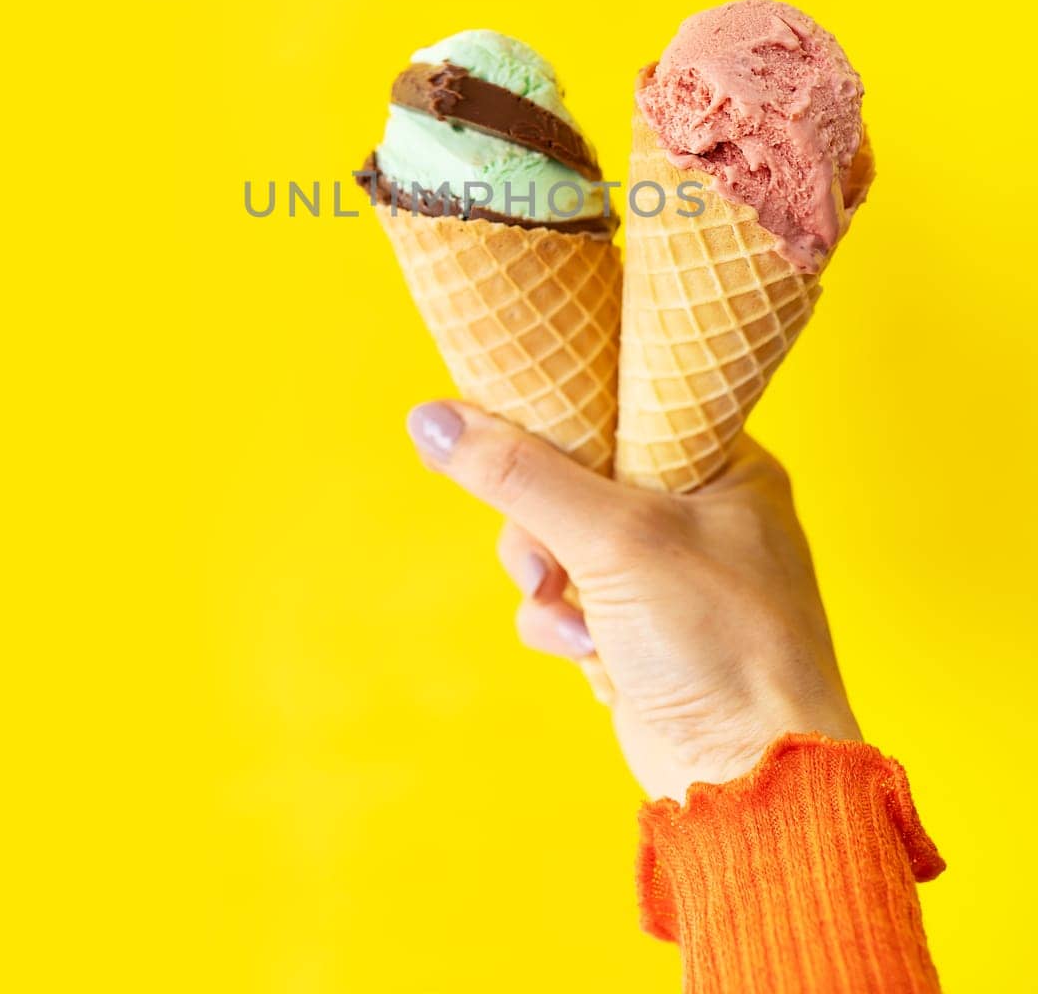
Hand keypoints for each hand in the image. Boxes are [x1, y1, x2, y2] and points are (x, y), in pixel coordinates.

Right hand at [406, 401, 859, 800]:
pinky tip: (587, 654)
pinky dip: (561, 625)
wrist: (750, 781)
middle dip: (541, 524)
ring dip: (547, 581)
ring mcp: (667, 572)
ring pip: (559, 539)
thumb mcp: (613, 538)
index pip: (620, 402)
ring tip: (572, 620)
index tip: (497, 426)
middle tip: (544, 561)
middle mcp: (698, 509)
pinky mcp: (639, 629)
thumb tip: (432, 417)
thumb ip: (521, 474)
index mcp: (722, 462)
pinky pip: (566, 599)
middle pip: (572, 474)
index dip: (557, 415)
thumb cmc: (718, 642)